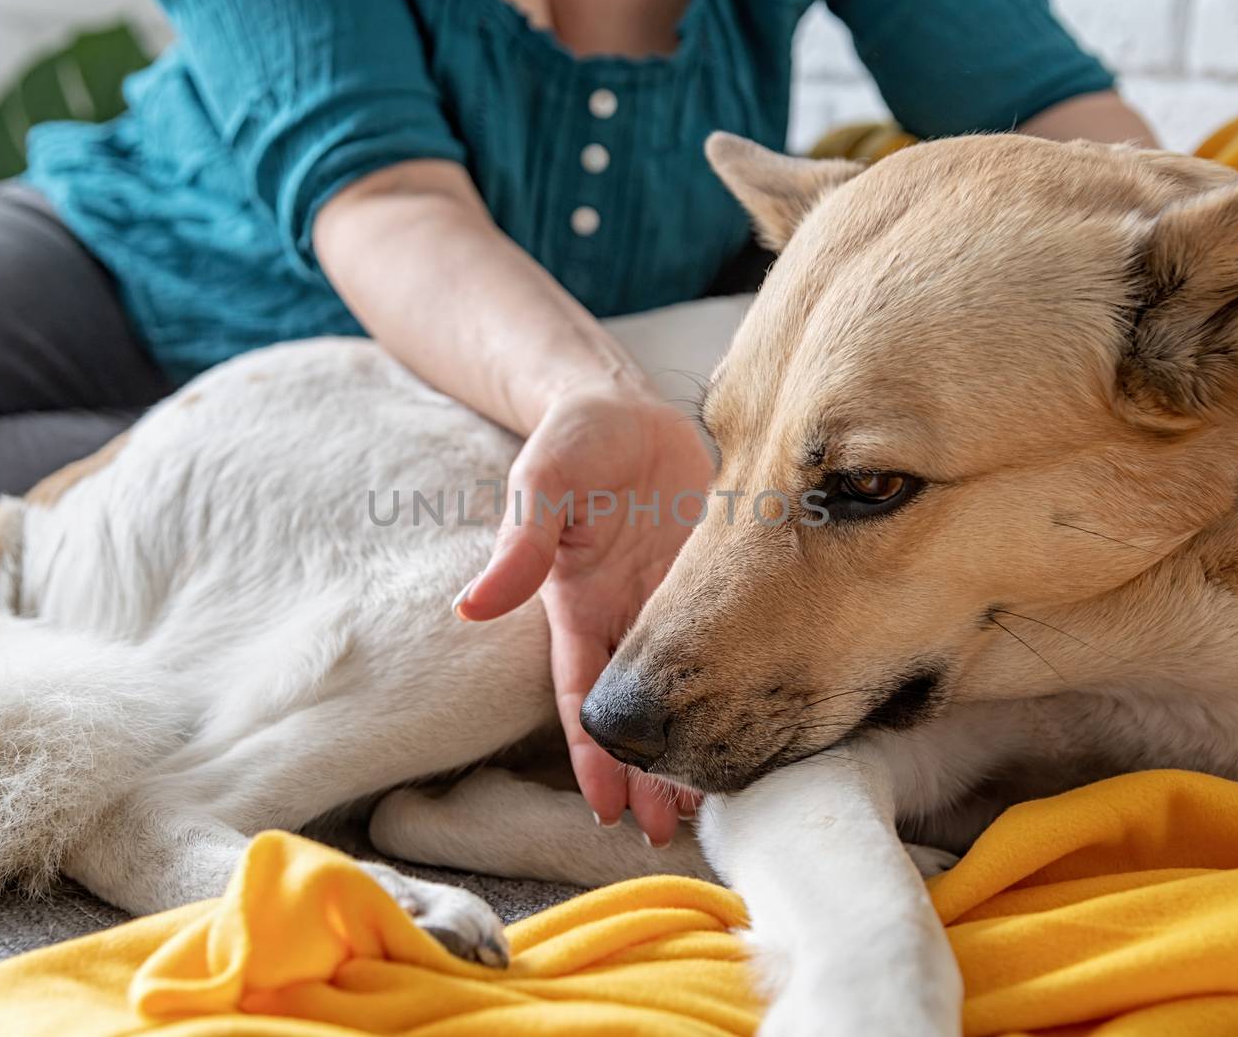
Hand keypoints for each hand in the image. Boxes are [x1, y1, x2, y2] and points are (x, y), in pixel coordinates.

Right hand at [453, 387, 711, 844]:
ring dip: (691, 742)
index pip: (582, 696)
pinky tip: (765, 717)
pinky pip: (724, 639)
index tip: (606, 809)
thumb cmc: (575, 441)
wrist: (628, 406)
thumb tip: (472, 606)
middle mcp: (624, 615)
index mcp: (578, 605)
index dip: (591, 754)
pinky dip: (735, 683)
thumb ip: (520, 542)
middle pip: (635, 712)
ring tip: (714, 801)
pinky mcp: (712, 575)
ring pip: (682, 689)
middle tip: (670, 832)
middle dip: (645, 773)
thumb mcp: (543, 481)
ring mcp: (669, 600)